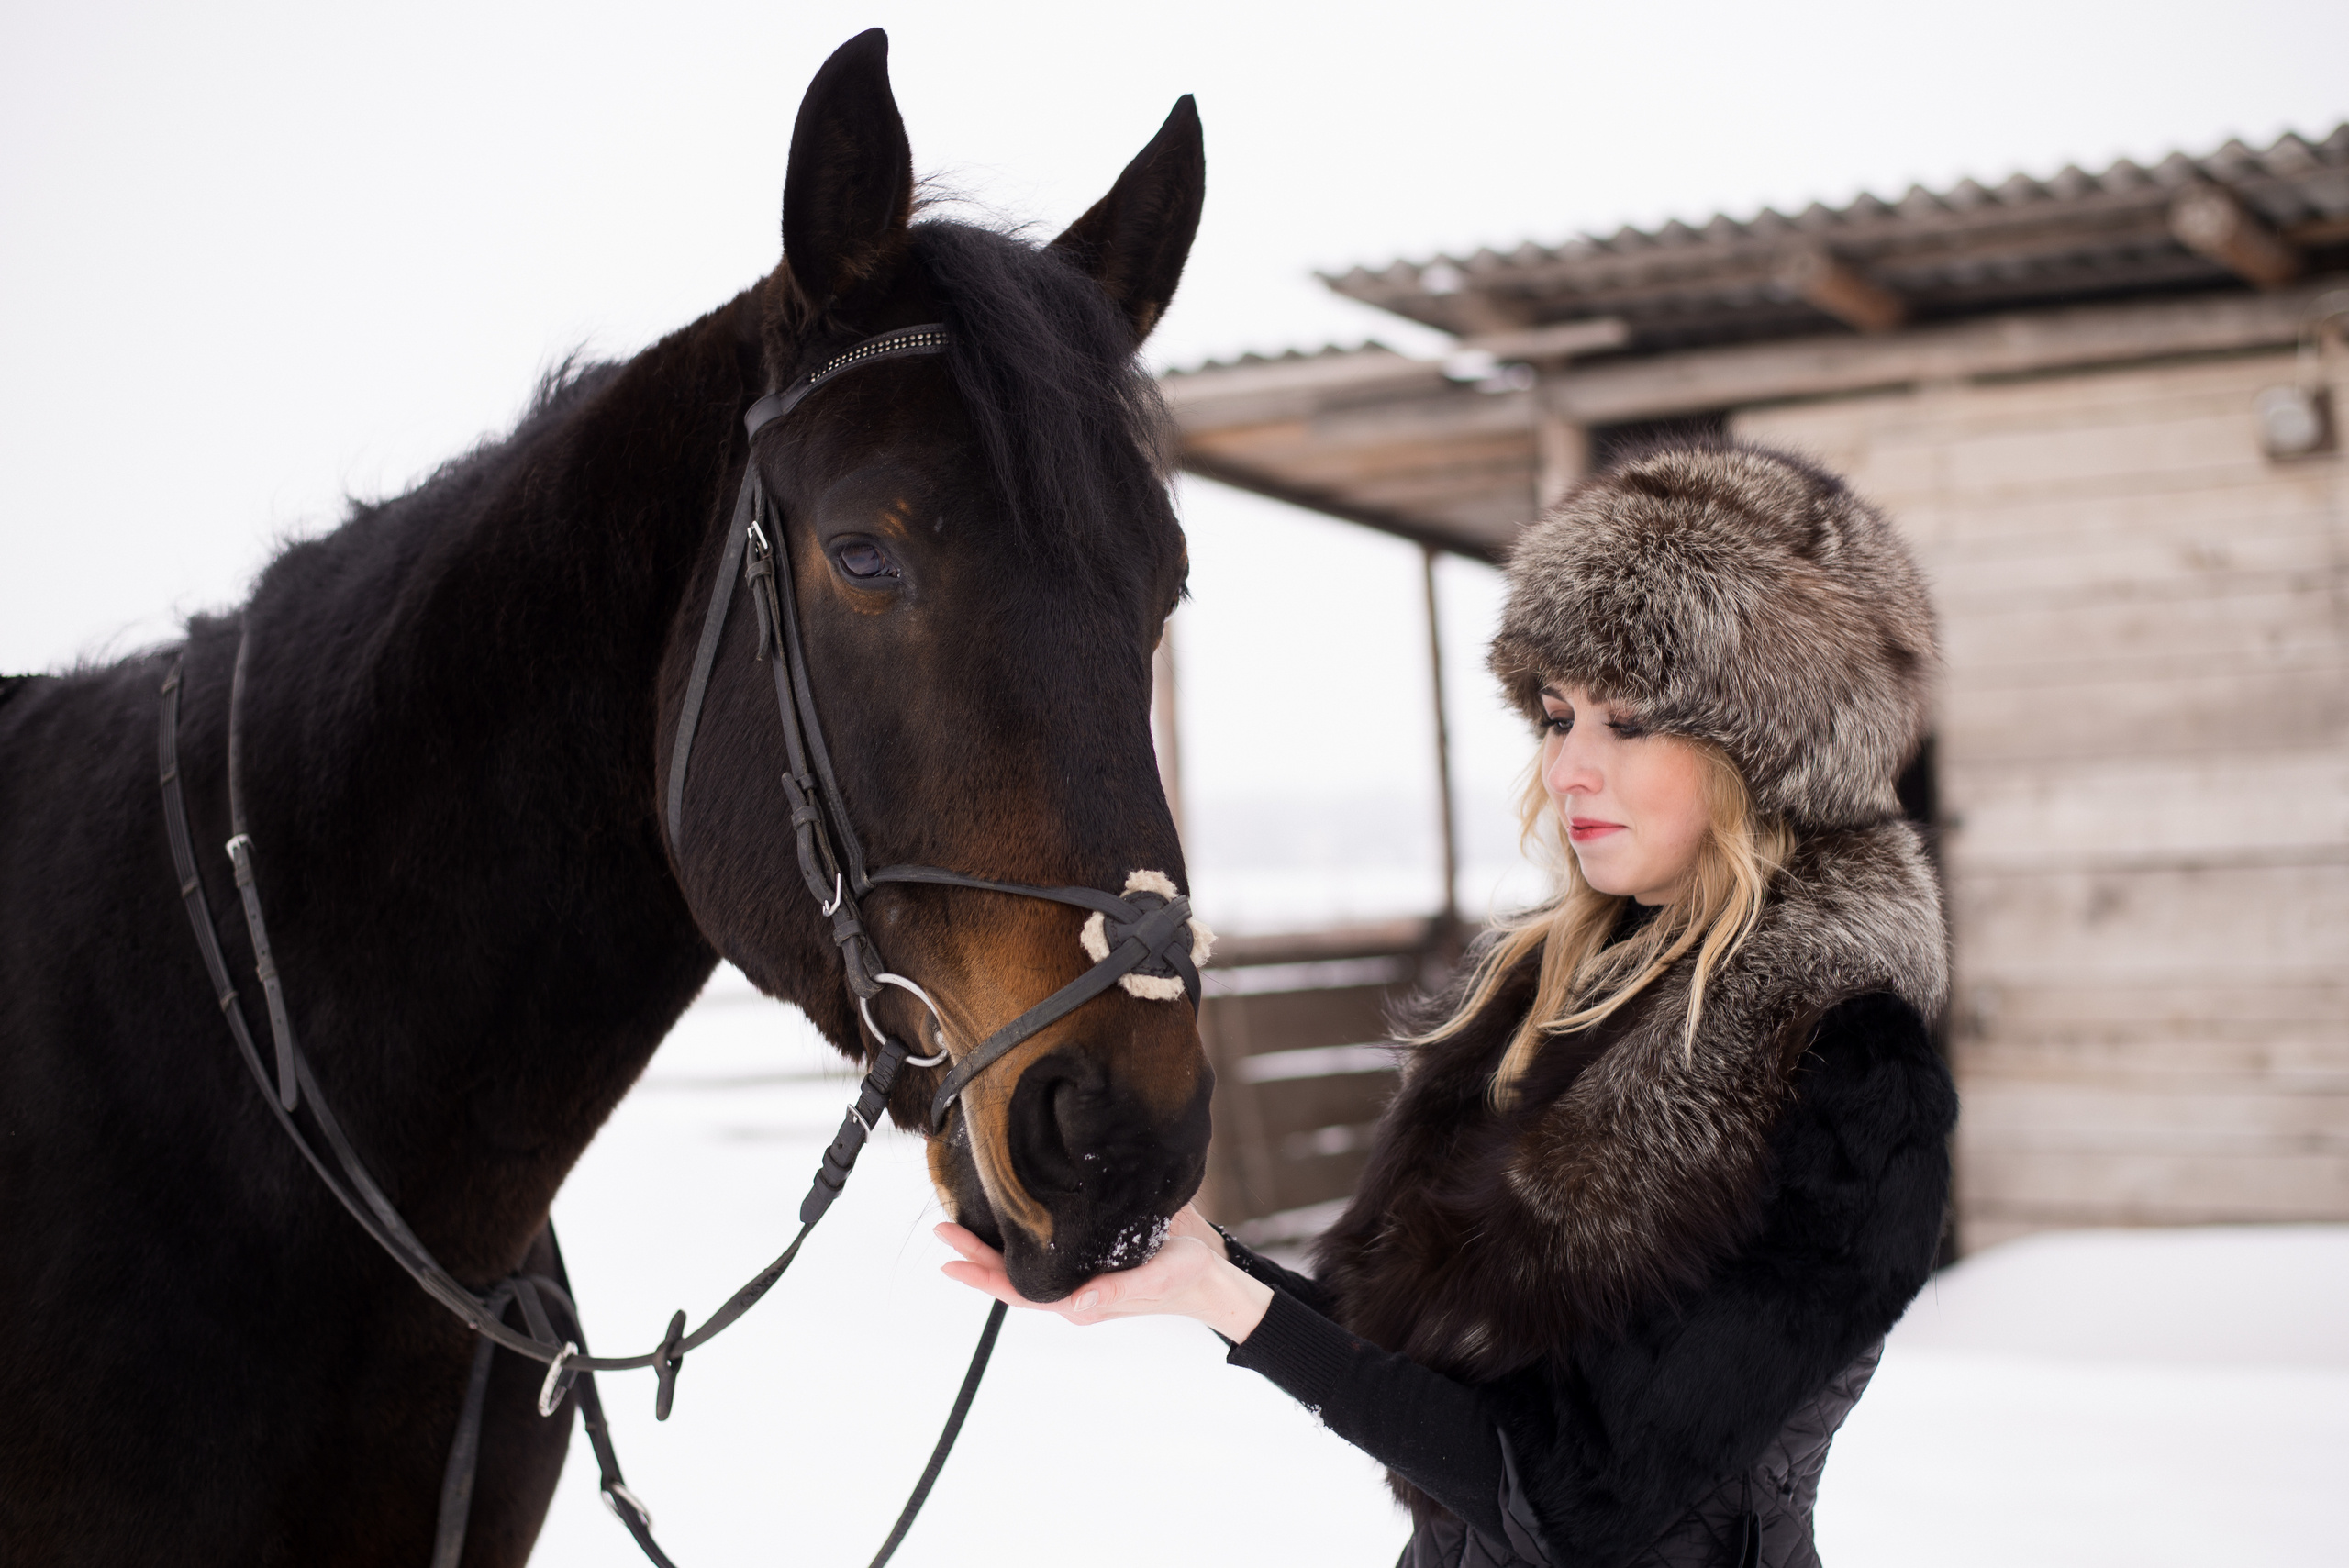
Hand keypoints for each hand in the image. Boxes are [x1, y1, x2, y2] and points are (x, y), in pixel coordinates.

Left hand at [935, 1212, 1269, 1340]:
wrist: (1212, 1269)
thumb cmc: (1186, 1274)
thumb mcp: (1157, 1278)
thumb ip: (1117, 1293)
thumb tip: (1074, 1307)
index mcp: (1081, 1300)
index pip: (1018, 1291)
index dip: (982, 1277)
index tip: (949, 1261)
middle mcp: (1072, 1286)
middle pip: (1011, 1275)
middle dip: (975, 1253)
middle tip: (941, 1228)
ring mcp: (1078, 1269)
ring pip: (1022, 1260)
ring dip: (991, 1242)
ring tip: (958, 1218)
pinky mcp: (1089, 1247)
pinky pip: (1044, 1244)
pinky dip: (1019, 1229)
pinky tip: (1005, 1208)